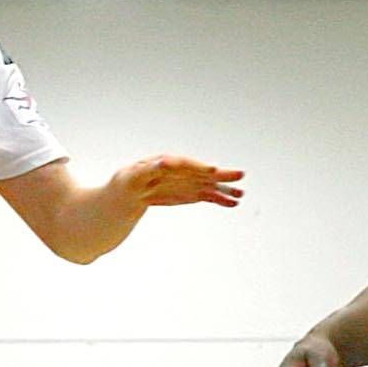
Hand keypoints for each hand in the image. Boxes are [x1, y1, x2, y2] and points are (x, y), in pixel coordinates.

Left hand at [110, 154, 244, 209]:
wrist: (129, 191)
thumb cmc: (127, 181)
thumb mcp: (131, 176)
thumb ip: (147, 170)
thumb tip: (163, 163)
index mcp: (165, 162)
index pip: (185, 164)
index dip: (199, 167)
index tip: (213, 168)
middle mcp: (181, 171)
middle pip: (203, 172)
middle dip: (220, 175)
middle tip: (239, 175)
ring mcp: (187, 182)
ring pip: (209, 185)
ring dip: (225, 189)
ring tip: (241, 194)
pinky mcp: (190, 193)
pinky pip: (207, 196)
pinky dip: (219, 200)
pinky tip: (233, 203)